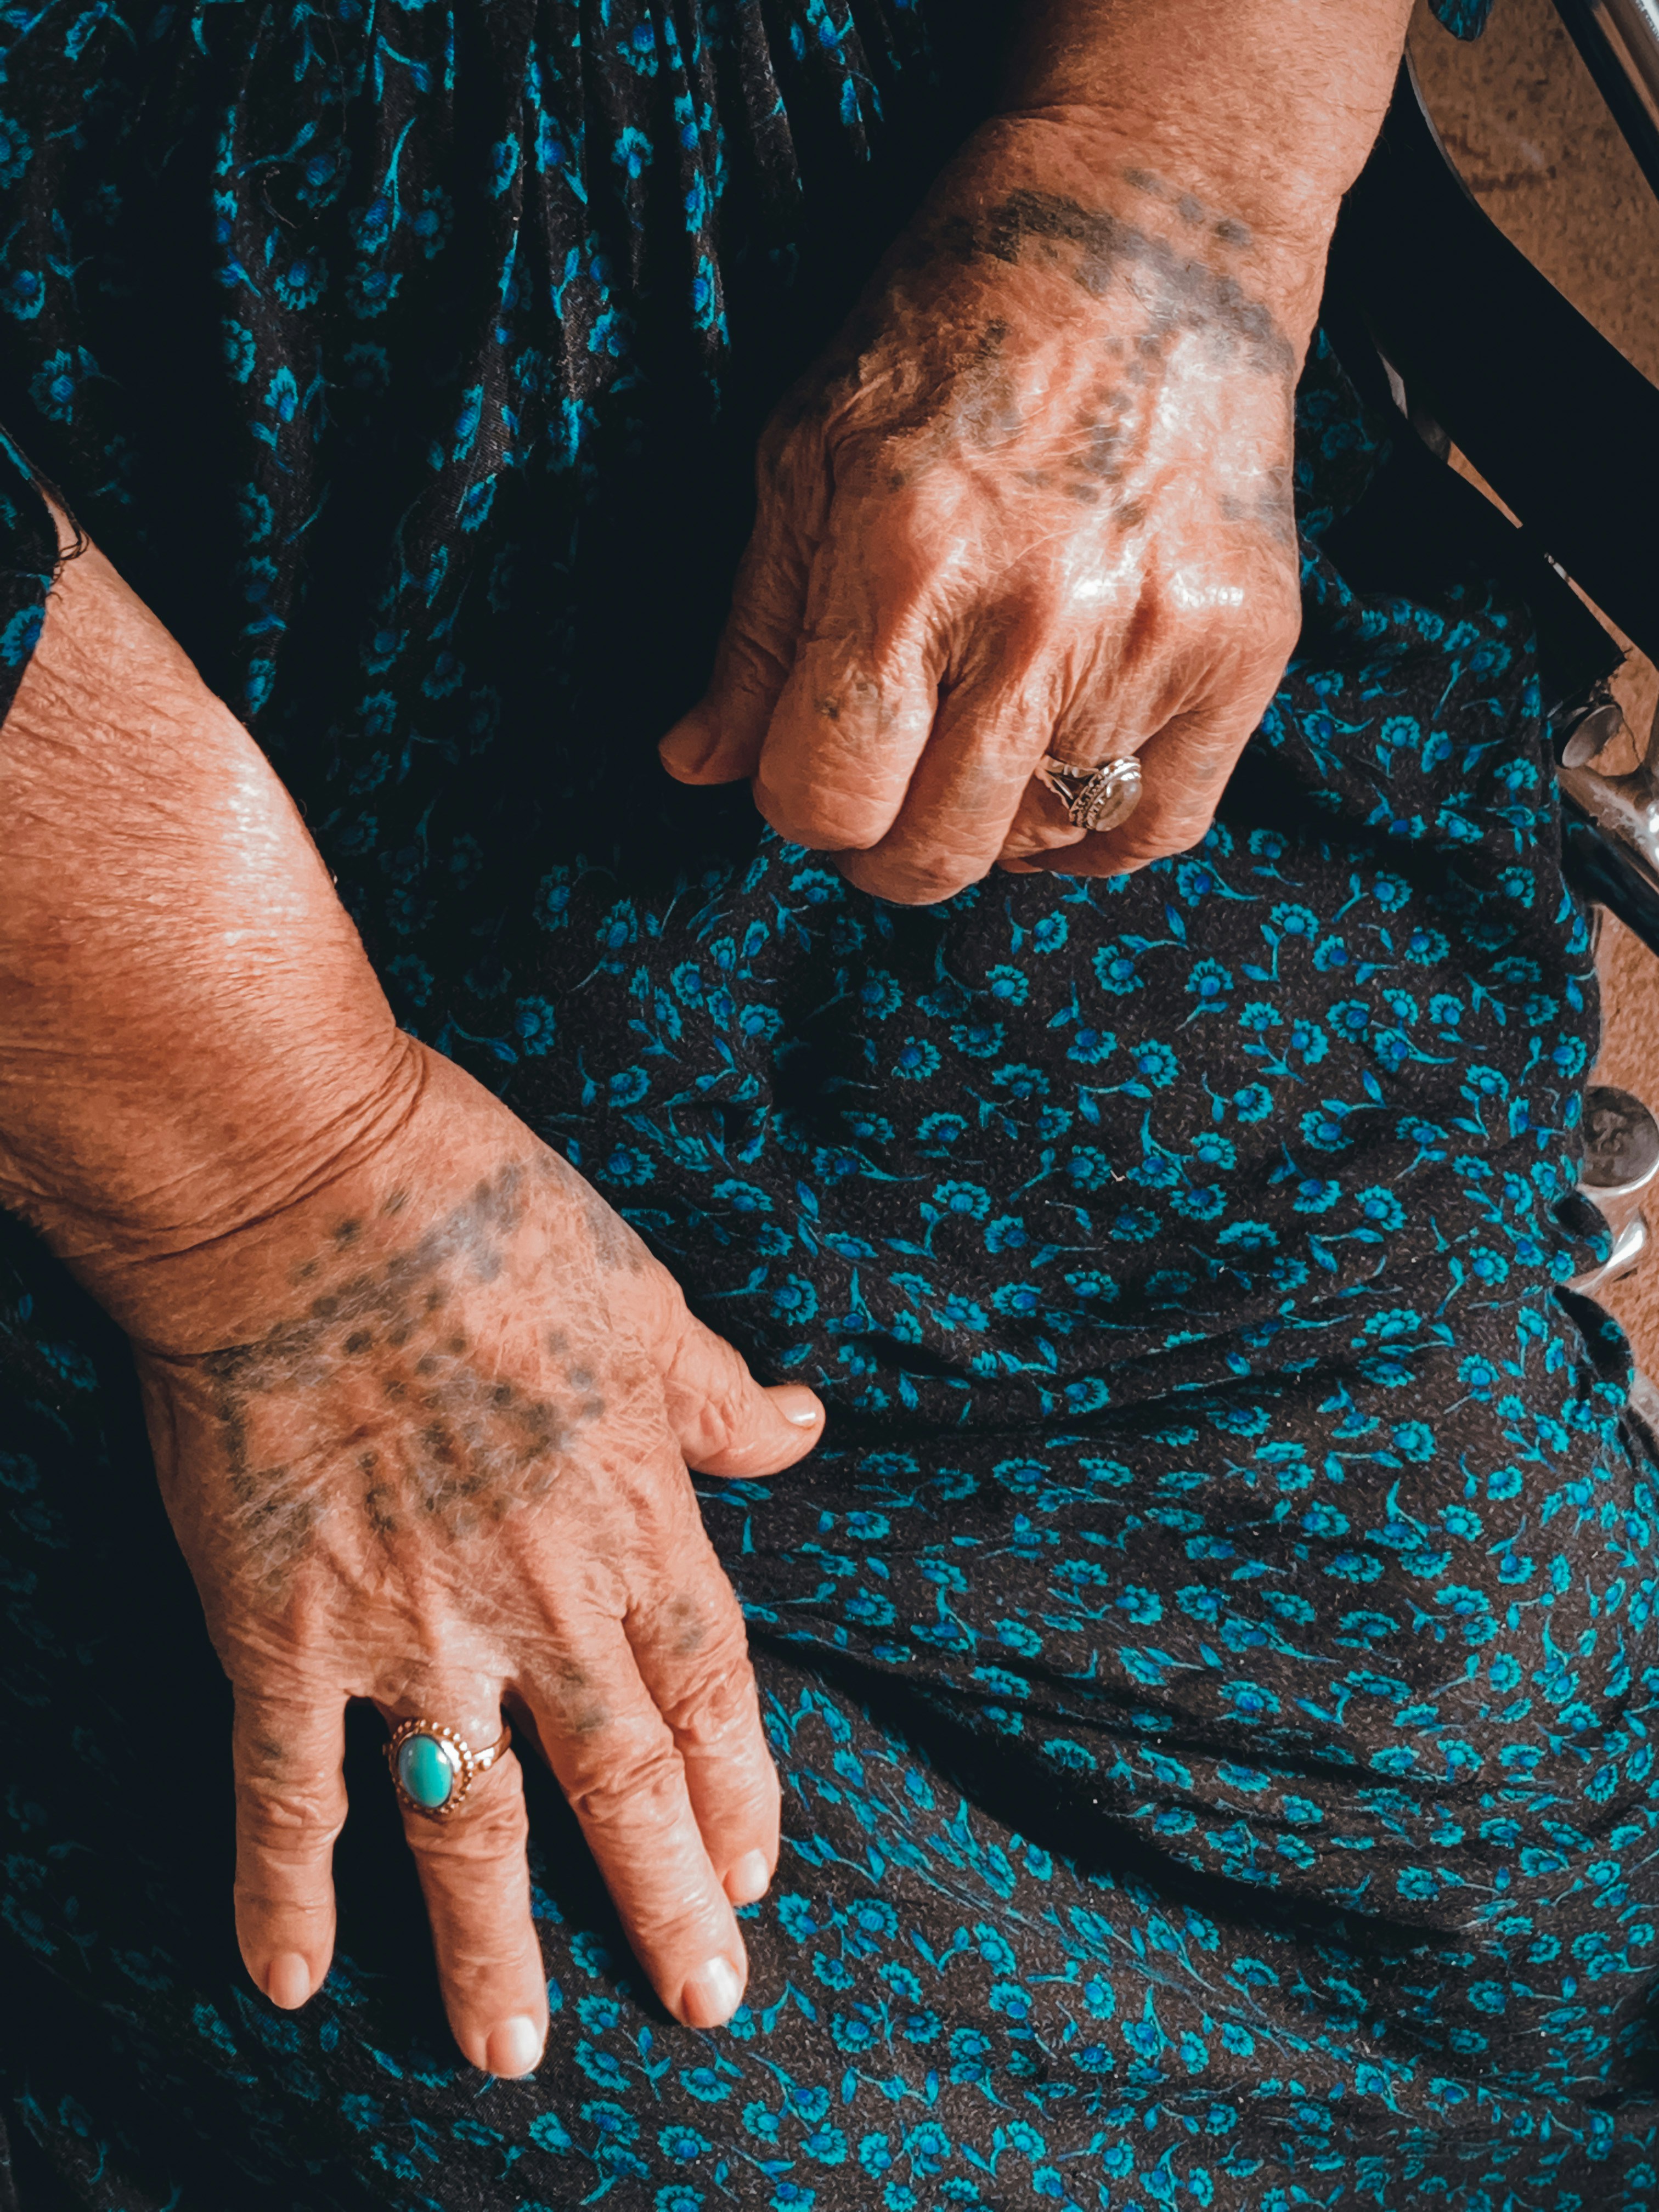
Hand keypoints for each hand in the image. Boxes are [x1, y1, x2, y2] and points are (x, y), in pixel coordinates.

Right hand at [130, 1046, 822, 2071]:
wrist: (306, 1192)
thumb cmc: (485, 1219)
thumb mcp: (642, 1295)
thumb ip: (715, 1393)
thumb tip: (800, 1426)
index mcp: (632, 1520)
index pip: (709, 1692)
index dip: (740, 1789)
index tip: (757, 1870)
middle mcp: (536, 1601)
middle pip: (619, 1781)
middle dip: (665, 1898)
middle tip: (701, 2000)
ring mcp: (408, 1628)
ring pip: (469, 1820)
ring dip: (491, 1941)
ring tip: (512, 2048)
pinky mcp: (283, 1627)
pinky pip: (287, 1786)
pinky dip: (285, 1884)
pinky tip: (291, 1976)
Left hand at [660, 116, 1309, 903]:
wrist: (1155, 228)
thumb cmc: (957, 330)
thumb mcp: (807, 453)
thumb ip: (756, 631)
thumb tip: (699, 767)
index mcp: (902, 563)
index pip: (827, 794)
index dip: (798, 811)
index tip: (811, 780)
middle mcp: (1034, 616)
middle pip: (934, 851)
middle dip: (880, 849)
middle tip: (880, 794)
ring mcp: (1151, 639)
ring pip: (1040, 842)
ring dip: (986, 826)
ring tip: (970, 750)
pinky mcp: (1243, 647)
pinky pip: (1159, 825)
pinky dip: (1097, 836)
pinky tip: (1057, 785)